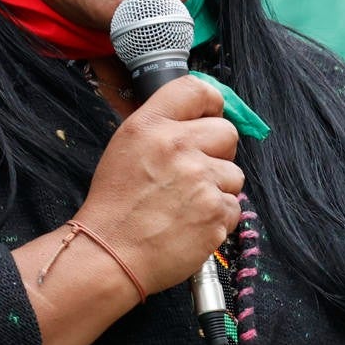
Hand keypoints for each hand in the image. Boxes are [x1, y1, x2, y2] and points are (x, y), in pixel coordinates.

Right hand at [75, 75, 242, 294]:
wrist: (110, 255)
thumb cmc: (114, 206)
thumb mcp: (125, 148)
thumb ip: (160, 128)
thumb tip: (196, 117)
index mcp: (150, 126)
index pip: (196, 89)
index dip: (211, 101)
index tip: (211, 114)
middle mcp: (178, 146)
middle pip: (227, 132)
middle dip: (219, 151)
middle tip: (197, 170)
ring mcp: (200, 179)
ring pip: (234, 173)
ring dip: (218, 188)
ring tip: (188, 204)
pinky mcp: (215, 212)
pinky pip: (233, 206)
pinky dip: (218, 217)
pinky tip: (192, 223)